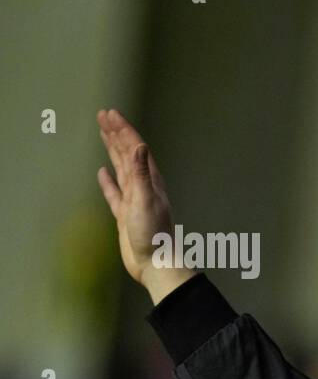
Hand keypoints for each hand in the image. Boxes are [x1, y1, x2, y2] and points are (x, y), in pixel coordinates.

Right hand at [96, 109, 194, 303]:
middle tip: (103, 115)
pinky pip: (114, 193)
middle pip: (128, 154)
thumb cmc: (153, 234)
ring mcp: (134, 200)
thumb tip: (139, 146)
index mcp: (150, 182)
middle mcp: (143, 187)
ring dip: (112, 151)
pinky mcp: (125, 214)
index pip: (135, 149)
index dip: (123, 130)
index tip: (110, 114)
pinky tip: (102, 173)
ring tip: (103, 134)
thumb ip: (141, 173)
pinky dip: (108, 181)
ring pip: (121, 169)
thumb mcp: (145, 200)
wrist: (154, 264)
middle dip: (116, 134)